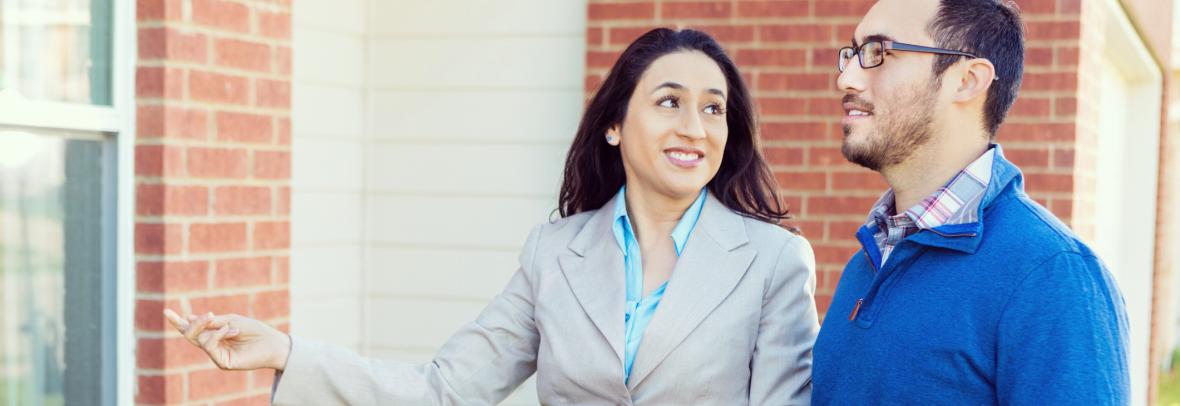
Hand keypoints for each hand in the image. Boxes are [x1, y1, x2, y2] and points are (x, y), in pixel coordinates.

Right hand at [163, 309, 291, 370]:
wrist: (272, 342)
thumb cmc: (254, 330)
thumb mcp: (231, 320)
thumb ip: (211, 322)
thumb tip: (188, 319)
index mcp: (213, 334)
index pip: (192, 329)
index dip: (178, 321)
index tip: (166, 312)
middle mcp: (212, 345)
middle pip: (190, 335)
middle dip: (195, 324)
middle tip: (207, 316)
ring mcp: (216, 355)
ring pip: (199, 340)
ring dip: (212, 328)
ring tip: (230, 326)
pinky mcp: (223, 363)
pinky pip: (211, 347)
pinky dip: (219, 335)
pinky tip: (232, 331)